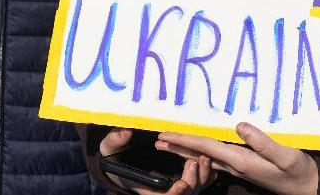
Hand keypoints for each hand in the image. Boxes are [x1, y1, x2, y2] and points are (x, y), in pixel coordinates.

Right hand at [100, 128, 215, 193]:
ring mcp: (175, 186)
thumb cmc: (115, 156)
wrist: (121, 160)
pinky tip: (209, 162)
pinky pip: (200, 183)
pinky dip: (206, 175)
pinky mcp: (184, 179)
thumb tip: (125, 131)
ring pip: (195, 189)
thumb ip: (115, 140)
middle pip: (185, 194)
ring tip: (204, 158)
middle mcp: (163, 191)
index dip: (174, 194)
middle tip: (195, 161)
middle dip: (192, 180)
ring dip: (202, 176)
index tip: (181, 184)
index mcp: (146, 189)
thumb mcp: (110, 148)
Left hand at [156, 123, 317, 194]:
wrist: (309, 187)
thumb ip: (263, 142)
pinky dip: (202, 154)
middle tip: (157, 140)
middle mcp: (235, 165)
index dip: (183, 139)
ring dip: (186, 150)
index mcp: (240, 161)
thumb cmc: (300, 171)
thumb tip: (239, 126)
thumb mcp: (286, 156)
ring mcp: (239, 168)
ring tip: (170, 144)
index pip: (204, 147)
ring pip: (205, 158)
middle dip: (177, 147)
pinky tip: (199, 152)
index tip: (164, 135)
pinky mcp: (245, 167)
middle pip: (199, 154)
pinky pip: (216, 160)